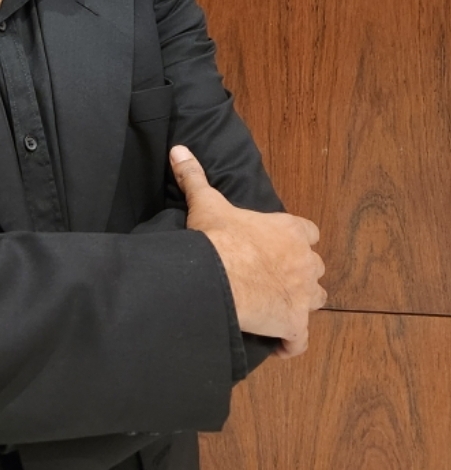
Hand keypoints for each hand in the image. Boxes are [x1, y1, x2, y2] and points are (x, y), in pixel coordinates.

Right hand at [169, 145, 326, 357]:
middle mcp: (304, 261)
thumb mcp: (206, 203)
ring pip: (316, 300)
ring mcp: (304, 295)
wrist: (220, 276)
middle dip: (300, 272)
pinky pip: (301, 340)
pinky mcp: (295, 325)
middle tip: (273, 276)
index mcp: (289, 230)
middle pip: (315, 267)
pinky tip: (276, 343)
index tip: (279, 244)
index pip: (308, 231)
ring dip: (301, 303)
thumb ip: (195, 176)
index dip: (296, 238)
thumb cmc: (219, 238)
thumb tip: (178, 150)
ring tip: (276, 306)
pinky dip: (291, 343)